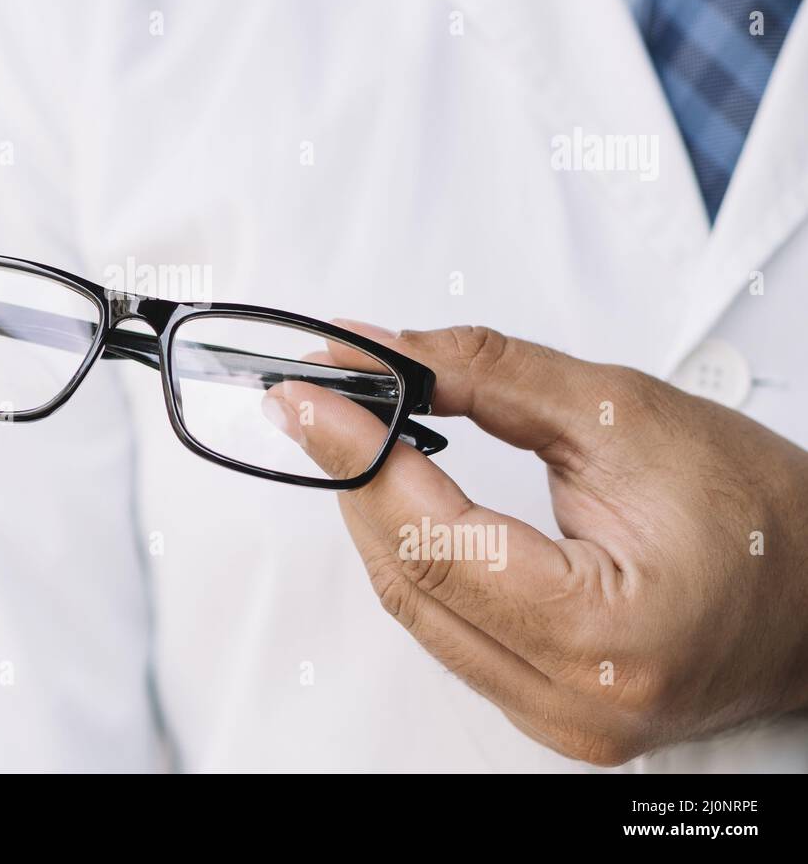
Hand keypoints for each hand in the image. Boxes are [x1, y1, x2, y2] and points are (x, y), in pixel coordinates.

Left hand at [264, 324, 807, 765]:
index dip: (356, 454)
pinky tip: (400, 499)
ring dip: (375, 516)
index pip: (432, 537)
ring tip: (350, 437)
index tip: (308, 391)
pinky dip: (415, 557)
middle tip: (316, 402)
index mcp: (605, 633)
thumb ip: (486, 376)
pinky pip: (447, 631)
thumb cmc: (760, 510)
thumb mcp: (622, 414)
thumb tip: (383, 350)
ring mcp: (558, 720)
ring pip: (417, 610)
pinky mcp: (548, 711)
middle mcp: (575, 701)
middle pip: (409, 579)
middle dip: (352, 479)